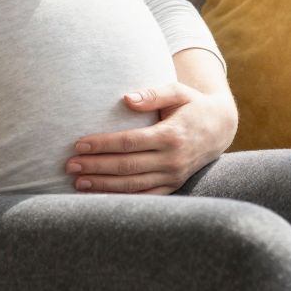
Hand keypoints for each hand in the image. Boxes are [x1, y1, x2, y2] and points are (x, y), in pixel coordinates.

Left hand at [65, 82, 236, 195]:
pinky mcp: (173, 186)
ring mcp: (174, 176)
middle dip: (96, 167)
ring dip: (104, 185)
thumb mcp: (178, 92)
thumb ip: (153, 93)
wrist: (220, 128)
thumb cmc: (193, 105)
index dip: (102, 145)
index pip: (129, 142)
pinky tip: (100, 196)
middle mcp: (173, 159)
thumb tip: (126, 99)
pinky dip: (122, 198)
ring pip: (133, 185)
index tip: (79, 145)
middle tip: (70, 165)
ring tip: (78, 182)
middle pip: (127, 166)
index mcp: (171, 135)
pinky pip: (145, 196)